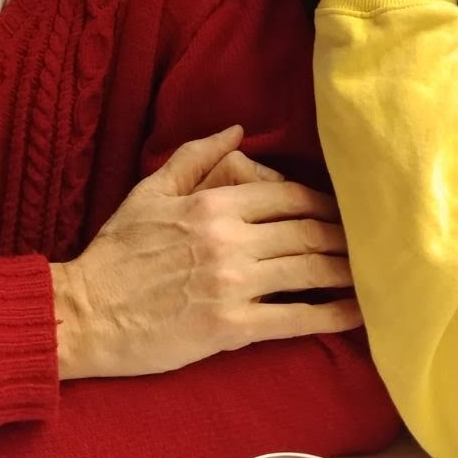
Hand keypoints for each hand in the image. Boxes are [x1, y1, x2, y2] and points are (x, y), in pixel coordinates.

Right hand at [51, 126, 358, 379]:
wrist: (84, 313)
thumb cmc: (115, 253)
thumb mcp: (149, 192)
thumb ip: (195, 157)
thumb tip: (237, 130)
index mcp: (213, 204)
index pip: (288, 195)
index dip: (323, 203)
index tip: (343, 211)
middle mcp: (229, 240)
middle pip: (307, 231)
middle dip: (344, 236)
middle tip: (370, 242)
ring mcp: (232, 284)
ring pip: (309, 271)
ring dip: (347, 272)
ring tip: (373, 275)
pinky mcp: (231, 328)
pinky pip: (295, 318)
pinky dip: (332, 315)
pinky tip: (357, 314)